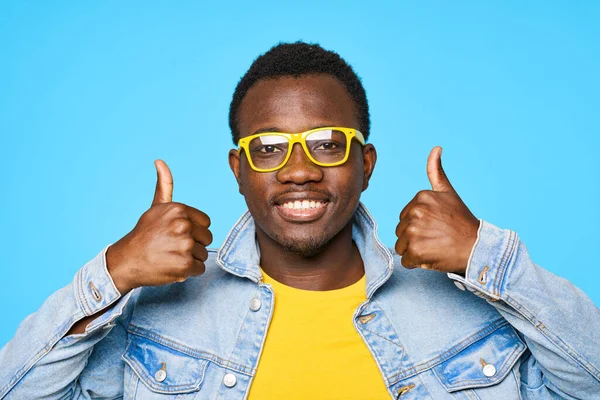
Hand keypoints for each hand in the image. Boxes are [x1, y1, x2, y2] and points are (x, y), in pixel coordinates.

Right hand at [106, 160, 212, 293]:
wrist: (127, 260)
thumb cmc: (144, 234)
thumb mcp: (156, 207)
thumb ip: (164, 185)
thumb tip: (160, 161)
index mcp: (180, 210)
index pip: (206, 223)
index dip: (194, 230)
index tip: (176, 234)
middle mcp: (183, 225)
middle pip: (207, 239)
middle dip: (193, 245)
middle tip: (173, 246)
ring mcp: (185, 245)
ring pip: (203, 254)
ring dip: (190, 259)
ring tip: (171, 256)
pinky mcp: (184, 264)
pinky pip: (199, 268)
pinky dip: (188, 272)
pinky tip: (172, 266)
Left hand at [394, 147, 478, 273]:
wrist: (477, 247)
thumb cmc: (462, 222)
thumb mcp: (448, 193)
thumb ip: (436, 171)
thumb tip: (436, 148)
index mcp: (420, 197)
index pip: (406, 217)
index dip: (420, 225)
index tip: (437, 225)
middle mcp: (415, 212)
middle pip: (401, 231)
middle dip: (416, 238)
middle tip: (437, 237)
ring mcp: (414, 231)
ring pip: (401, 246)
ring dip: (415, 251)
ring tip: (435, 246)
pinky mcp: (415, 250)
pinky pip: (405, 261)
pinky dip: (417, 263)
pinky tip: (433, 256)